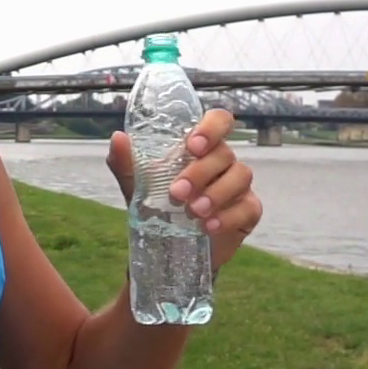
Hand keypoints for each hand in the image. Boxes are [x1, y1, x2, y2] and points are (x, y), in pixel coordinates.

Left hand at [106, 108, 262, 268]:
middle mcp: (222, 161)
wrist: (166, 248)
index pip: (218, 121)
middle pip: (225, 153)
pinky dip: (228, 217)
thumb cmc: (156, 206)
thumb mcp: (136, 185)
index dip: (211, 128)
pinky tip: (208, 227)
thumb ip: (125, 162)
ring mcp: (238, 185)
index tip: (192, 146)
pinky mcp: (247, 211)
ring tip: (193, 212)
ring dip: (216, 193)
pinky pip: (248, 208)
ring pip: (240, 176)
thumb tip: (118, 137)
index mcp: (200, 147)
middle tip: (177, 193)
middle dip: (200, 172)